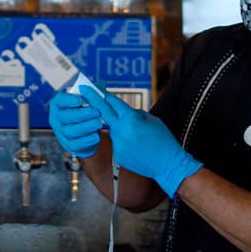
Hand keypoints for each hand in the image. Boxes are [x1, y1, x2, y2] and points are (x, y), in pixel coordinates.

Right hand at [48, 91, 102, 157]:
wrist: (85, 132)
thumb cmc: (85, 110)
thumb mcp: (88, 99)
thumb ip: (93, 91)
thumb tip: (100, 84)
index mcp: (59, 104)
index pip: (59, 100)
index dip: (68, 100)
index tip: (80, 99)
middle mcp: (56, 118)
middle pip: (64, 117)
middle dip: (81, 114)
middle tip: (96, 112)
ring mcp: (61, 133)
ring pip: (70, 131)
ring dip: (85, 127)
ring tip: (99, 123)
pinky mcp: (68, 145)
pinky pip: (75, 144)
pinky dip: (86, 141)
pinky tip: (96, 136)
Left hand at [82, 86, 202, 198]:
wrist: (167, 165)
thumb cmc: (163, 141)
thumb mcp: (152, 120)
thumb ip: (135, 114)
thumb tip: (126, 113)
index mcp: (130, 118)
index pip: (113, 102)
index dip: (102, 93)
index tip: (92, 86)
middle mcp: (120, 130)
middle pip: (103, 112)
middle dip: (92, 100)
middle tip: (83, 90)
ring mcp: (117, 144)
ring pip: (115, 130)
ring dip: (122, 129)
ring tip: (140, 138)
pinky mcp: (117, 155)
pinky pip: (119, 144)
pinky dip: (126, 143)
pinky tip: (139, 149)